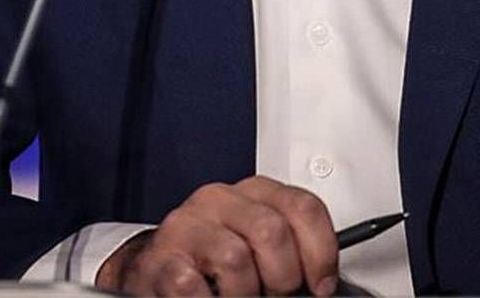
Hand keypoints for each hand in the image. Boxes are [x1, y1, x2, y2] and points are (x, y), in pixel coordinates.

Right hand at [95, 175, 338, 295]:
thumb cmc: (218, 261)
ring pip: (236, 260)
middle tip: (274, 296)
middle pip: (272, 232)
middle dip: (283, 279)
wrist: (157, 268)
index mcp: (255, 191)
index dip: (321, 252)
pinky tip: (210, 297)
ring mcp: (188, 224)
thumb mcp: (260, 245)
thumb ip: (291, 250)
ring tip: (236, 297)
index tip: (322, 286)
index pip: (303, 207)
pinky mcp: (160, 257)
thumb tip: (322, 284)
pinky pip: (192, 285)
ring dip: (244, 295)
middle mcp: (221, 198)